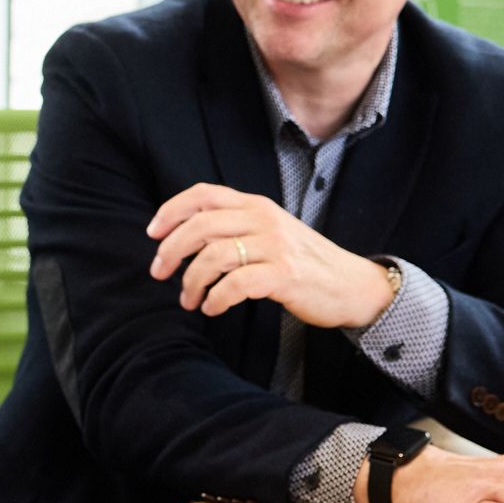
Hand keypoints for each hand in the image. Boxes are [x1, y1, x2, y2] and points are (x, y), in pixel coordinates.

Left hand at [147, 183, 395, 328]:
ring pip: (213, 256)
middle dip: (171, 251)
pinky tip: (211, 308)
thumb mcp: (270, 233)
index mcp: (257, 205)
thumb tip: (184, 238)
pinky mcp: (284, 274)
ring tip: (189, 300)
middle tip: (159, 273)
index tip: (152, 233)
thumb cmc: (303, 262)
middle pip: (200, 225)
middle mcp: (264, 219)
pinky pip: (235, 284)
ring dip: (191, 281)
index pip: (204, 194)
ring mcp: (275, 246)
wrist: (351, 285)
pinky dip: (215, 298)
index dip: (171, 210)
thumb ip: (235, 227)